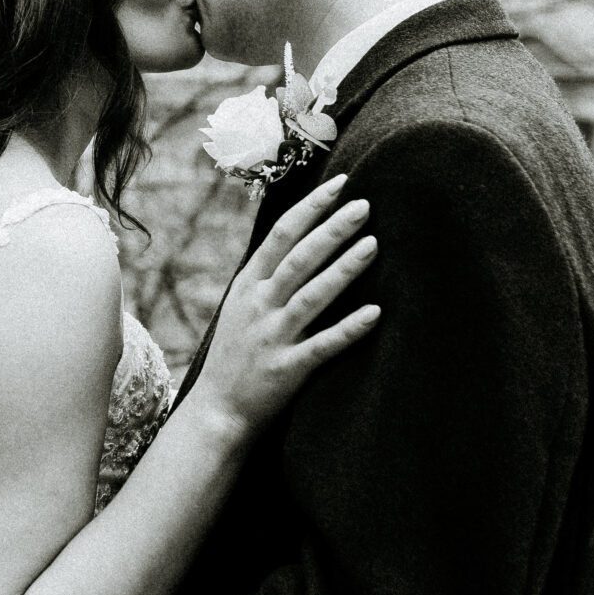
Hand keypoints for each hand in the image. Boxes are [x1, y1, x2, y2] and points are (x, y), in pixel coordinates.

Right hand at [194, 176, 381, 444]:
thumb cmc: (236, 353)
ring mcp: (273, 337)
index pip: (281, 234)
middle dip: (332, 228)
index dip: (311, 207)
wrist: (217, 410)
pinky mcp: (288, 369)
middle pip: (299, 258)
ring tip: (374, 244)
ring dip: (344, 268)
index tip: (339, 184)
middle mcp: (259, 305)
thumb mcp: (241, 305)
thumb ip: (267, 275)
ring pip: (312, 295)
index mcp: (248, 285)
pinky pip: (323, 345)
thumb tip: (301, 236)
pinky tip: (376, 313)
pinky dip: (349, 328)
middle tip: (365, 204)